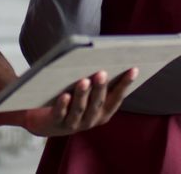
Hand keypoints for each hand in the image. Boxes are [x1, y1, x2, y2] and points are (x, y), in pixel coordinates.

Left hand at [22, 68, 137, 136]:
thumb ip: (98, 84)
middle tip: (102, 73)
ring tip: (84, 80)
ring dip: (82, 95)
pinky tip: (64, 95)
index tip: (133, 69)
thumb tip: (108, 58)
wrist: (47, 122)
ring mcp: (74, 124)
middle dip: (100, 88)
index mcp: (103, 113)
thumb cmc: (73, 101)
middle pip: (97, 103)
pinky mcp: (56, 123)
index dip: (125, 84)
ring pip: (79, 109)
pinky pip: (60, 114)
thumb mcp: (89, 95)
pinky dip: (63, 105)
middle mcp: (91, 120)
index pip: (117, 98)